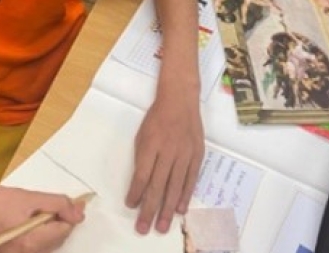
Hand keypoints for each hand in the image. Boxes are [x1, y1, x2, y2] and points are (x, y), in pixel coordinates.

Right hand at [0, 180, 85, 252]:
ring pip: (48, 246)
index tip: (74, 203)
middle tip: (57, 206)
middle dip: (61, 223)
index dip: (70, 215)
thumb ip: (59, 204)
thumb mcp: (33, 197)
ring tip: (42, 213)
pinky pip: (37, 249)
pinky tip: (33, 223)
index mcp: (32, 242)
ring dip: (52, 230)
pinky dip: (41, 236)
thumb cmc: (2, 200)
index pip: (64, 231)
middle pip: (57, 241)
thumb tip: (79, 213)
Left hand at [126, 90, 203, 233]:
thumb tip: (141, 183)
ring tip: (162, 226)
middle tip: (144, 228)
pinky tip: (180, 209)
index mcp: (151, 144)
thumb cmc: (157, 117)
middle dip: (150, 209)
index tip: (131, 205)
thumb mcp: (142, 134)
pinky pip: (191, 179)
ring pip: (175, 186)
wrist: (180, 100)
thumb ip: (142, 157)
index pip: (142, 174)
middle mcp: (168, 150)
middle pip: (158, 185)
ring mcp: (185, 153)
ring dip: (168, 209)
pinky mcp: (197, 154)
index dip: (136, 192)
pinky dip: (185, 195)